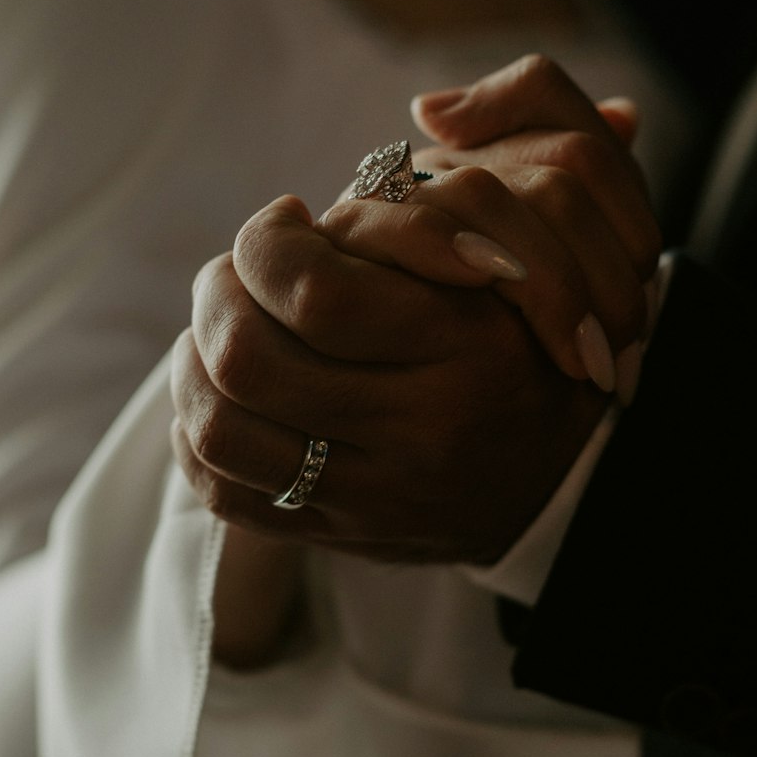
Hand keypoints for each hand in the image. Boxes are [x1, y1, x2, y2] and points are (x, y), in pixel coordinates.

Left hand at [172, 193, 606, 569]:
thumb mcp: (500, 268)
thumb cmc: (520, 349)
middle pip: (249, 362)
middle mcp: (420, 434)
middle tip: (237, 271)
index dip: (269, 242)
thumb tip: (299, 222)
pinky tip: (218, 394)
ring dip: (193, 364)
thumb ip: (409, 229)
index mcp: (470, 352)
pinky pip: (228, 497)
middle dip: (219, 295)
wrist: (562, 480)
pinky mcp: (342, 537)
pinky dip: (197, 436)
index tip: (283, 218)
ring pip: (221, 432)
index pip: (315, 293)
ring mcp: (376, 499)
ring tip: (215, 328)